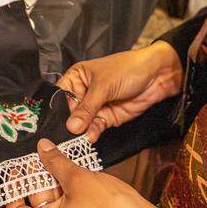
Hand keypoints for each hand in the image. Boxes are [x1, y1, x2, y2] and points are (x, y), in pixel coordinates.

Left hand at [6, 139, 179, 207]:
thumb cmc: (108, 207)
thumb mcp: (77, 178)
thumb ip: (56, 162)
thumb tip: (41, 147)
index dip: (13, 189)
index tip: (17, 168)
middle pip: (35, 202)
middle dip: (36, 177)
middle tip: (40, 153)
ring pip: (53, 200)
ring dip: (53, 178)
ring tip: (56, 155)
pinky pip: (66, 203)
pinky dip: (66, 186)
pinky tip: (71, 167)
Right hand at [58, 41, 182, 141]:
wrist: (157, 76)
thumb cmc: (128, 69)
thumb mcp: (104, 86)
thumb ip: (87, 107)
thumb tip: (71, 127)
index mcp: (77, 77)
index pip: (59, 95)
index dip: (54, 109)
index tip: (49, 125)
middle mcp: (83, 92)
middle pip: (68, 112)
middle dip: (67, 124)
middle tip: (62, 137)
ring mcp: (95, 106)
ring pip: (82, 123)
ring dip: (80, 131)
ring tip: (78, 138)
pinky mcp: (107, 118)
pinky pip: (95, 128)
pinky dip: (92, 133)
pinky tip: (90, 136)